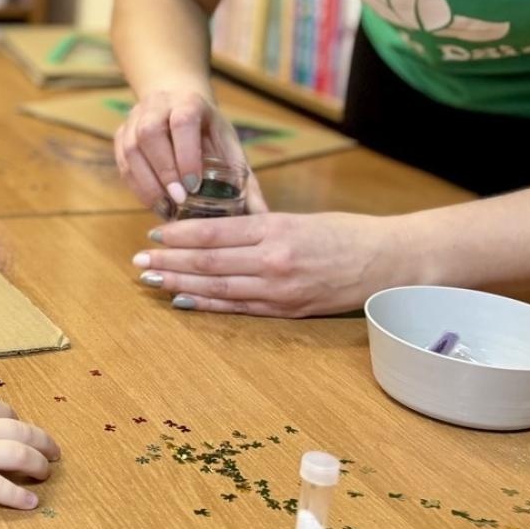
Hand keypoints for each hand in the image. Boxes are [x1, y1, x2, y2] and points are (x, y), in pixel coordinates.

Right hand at [0, 375, 59, 509]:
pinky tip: (31, 502)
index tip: (25, 428)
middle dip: (43, 442)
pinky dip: (16, 495)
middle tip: (55, 453)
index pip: (3, 411)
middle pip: (22, 432)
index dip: (19, 421)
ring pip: (18, 455)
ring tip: (47, 474)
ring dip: (37, 464)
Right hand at [114, 89, 266, 218]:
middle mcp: (157, 106)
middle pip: (150, 134)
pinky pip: (122, 162)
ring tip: (165, 208)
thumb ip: (244, 179)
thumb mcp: (228, 145)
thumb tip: (263, 216)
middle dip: (163, 171)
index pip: (182, 122)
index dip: (186, 154)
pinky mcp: (121, 135)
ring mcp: (134, 119)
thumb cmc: (207, 130)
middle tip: (178, 201)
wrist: (177, 103)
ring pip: (131, 149)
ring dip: (147, 182)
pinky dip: (137, 186)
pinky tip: (153, 203)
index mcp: (189, 102)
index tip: (193, 185)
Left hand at [131, 210, 411, 317]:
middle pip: (208, 261)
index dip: (178, 234)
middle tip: (138, 261)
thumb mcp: (300, 219)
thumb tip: (216, 232)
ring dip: (180, 283)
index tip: (153, 233)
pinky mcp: (288, 310)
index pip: (214, 231)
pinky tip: (182, 301)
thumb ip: (259, 227)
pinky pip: (238, 308)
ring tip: (152, 280)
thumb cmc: (346, 233)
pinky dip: (207, 304)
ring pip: (217, 286)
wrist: (390, 262)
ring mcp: (279, 288)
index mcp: (275, 229)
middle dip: (169, 261)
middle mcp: (273, 259)